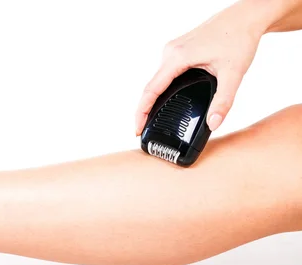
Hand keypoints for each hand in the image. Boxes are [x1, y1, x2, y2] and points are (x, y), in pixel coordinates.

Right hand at [135, 2, 266, 134]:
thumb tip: (213, 123)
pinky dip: (162, 88)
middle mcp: (170, 52)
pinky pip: (164, 72)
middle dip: (145, 109)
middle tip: (143, 128)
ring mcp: (173, 50)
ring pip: (157, 79)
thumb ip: (224, 101)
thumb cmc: (239, 38)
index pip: (151, 90)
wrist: (245, 17)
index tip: (137, 128)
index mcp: (177, 57)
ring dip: (153, 98)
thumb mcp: (234, 74)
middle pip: (150, 86)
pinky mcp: (178, 50)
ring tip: (152, 117)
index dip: (142, 112)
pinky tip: (166, 98)